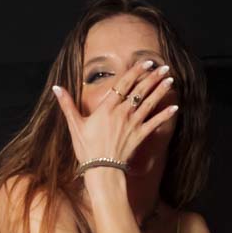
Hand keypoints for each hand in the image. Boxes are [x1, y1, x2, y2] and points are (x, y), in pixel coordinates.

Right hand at [51, 60, 179, 169]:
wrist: (101, 170)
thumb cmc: (87, 148)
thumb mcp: (74, 125)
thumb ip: (67, 104)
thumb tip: (56, 88)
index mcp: (106, 108)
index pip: (123, 84)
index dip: (135, 71)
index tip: (146, 62)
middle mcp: (122, 113)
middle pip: (140, 90)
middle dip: (152, 77)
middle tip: (164, 66)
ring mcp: (132, 124)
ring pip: (149, 103)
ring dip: (161, 90)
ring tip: (170, 79)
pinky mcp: (140, 136)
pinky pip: (155, 123)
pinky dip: (165, 115)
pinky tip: (175, 107)